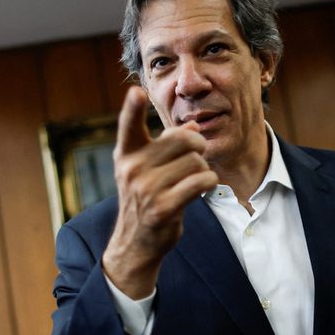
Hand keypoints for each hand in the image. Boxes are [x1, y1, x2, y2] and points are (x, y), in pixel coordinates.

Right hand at [102, 87, 218, 298]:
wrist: (136, 243)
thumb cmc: (146, 198)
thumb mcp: (147, 169)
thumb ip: (167, 145)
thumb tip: (193, 126)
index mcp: (126, 154)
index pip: (128, 126)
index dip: (132, 108)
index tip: (136, 92)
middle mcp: (132, 169)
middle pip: (182, 139)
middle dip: (197, 145)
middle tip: (196, 156)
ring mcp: (146, 189)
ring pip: (195, 161)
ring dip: (202, 169)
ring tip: (192, 180)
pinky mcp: (162, 208)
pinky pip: (200, 181)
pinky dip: (208, 182)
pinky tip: (202, 187)